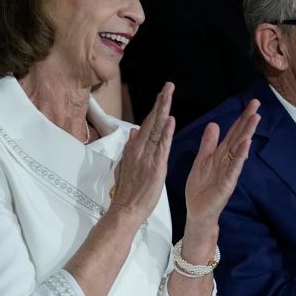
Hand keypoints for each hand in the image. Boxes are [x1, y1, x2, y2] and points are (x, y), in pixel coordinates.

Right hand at [109, 82, 174, 226]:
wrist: (125, 210)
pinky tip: (170, 120)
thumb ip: (131, 149)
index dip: (155, 109)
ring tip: (169, 93)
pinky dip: (166, 132)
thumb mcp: (126, 166)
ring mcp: (146, 156)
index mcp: (134, 149)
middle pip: (151, 121)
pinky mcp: (155, 166)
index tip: (162, 94)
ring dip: (163, 109)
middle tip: (169, 85)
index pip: (146, 124)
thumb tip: (134, 132)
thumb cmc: (128, 192)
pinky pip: (161, 146)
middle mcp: (138, 149)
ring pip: (155, 128)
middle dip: (160, 102)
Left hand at [183, 98, 259, 228]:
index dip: (241, 118)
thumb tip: (214, 124)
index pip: (234, 133)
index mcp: (221, 154)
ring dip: (247, 134)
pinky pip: (235, 167)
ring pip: (240, 149)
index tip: (251, 103)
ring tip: (255, 119)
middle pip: (239, 137)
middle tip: (257, 104)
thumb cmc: (201, 188)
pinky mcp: (227, 183)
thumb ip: (208, 144)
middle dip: (248, 121)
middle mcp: (228, 160)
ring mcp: (229, 171)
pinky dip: (241, 156)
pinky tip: (246, 145)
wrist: (198, 211)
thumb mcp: (202, 160)